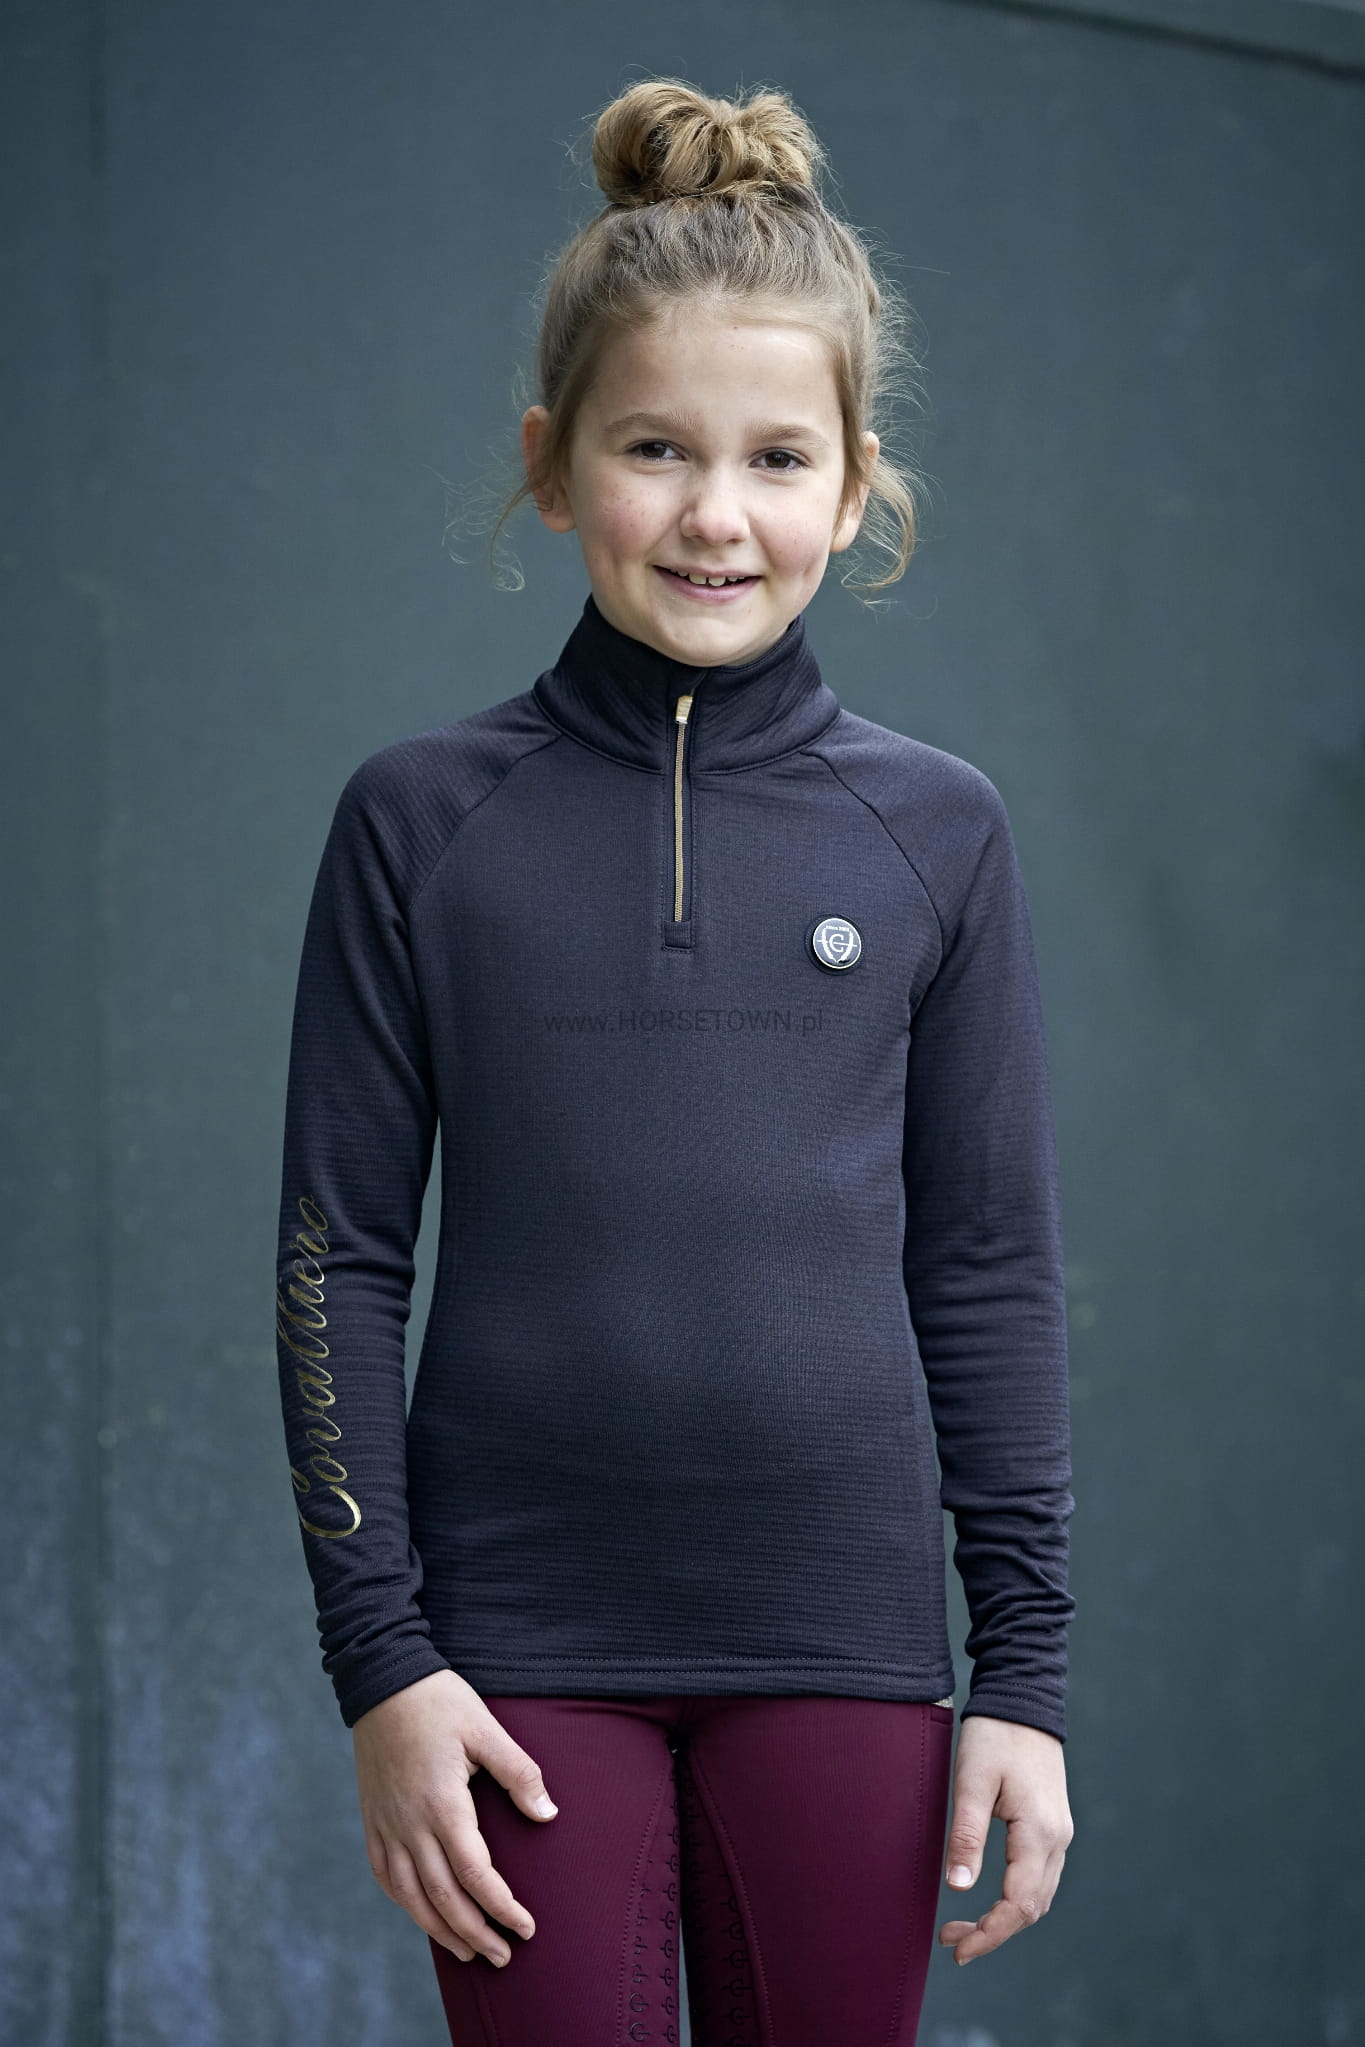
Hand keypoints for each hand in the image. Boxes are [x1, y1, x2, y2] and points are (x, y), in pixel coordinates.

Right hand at [351, 1667, 558, 1967]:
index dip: (502, 1907)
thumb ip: (519, 1774)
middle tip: (503, 1956)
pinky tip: (422, 1915)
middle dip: (476, 1933)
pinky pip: (385, 1876)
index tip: (525, 1927)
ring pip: (411, 1896)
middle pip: (444, 1898)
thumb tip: (548, 1814)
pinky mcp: (372, 1819)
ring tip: (468, 1951)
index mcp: (443, 1805)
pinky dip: (405, 1903)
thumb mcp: (486, 1728)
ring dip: (440, 1929)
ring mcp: (386, 1825)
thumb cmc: (440, 1701)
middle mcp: (410, 1825)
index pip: (476, 1875)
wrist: (382, 1679)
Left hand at [937, 1713, 1072, 1964]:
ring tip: (963, 1924)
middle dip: (993, 1932)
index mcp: (1039, 1833)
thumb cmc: (994, 1735)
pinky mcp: (1053, 1824)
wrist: (1022, 1697)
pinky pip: (1040, 1877)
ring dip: (1004, 1918)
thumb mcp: (972, 1781)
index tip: (956, 1949)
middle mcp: (1057, 1839)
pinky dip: (1017, 1898)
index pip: (1018, 1906)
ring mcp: (1059, 1832)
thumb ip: (967, 1835)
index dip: (989, 1936)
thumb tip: (959, 1889)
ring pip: (1039, 1896)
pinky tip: (990, 1895)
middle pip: (1032, 1909)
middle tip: (951, 1940)